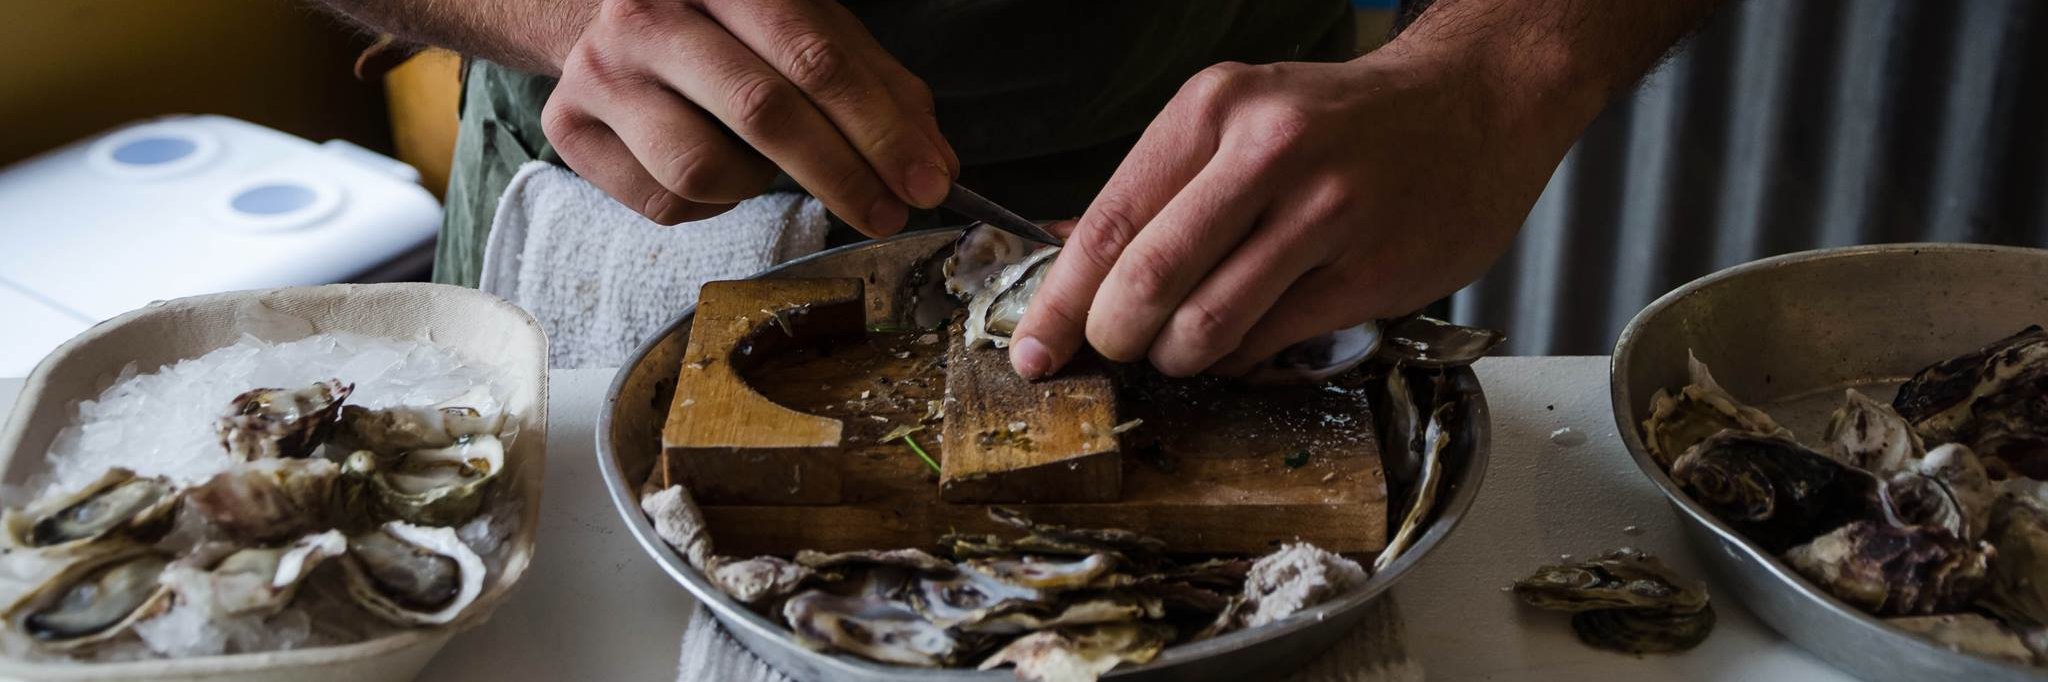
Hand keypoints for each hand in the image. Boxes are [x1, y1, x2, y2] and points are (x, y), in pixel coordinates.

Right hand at [540, 0, 957, 231]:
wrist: (603, 11)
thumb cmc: (730, 26)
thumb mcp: (810, 29)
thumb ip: (878, 88)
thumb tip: (934, 165)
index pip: (815, 58)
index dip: (879, 129)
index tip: (926, 182)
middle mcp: (650, 11)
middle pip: (762, 112)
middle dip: (841, 175)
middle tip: (887, 213)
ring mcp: (602, 70)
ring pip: (704, 168)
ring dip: (759, 184)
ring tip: (766, 162)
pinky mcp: (570, 127)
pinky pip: (666, 202)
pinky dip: (711, 203)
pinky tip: (714, 165)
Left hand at [1008, 46, 1593, 378]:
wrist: (1474, 107)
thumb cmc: (1341, 125)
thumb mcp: (1238, 121)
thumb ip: (1156, 190)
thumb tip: (1065, 259)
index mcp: (1216, 109)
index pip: (1110, 223)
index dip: (1058, 302)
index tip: (1033, 351)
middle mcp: (1268, 153)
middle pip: (1147, 282)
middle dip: (1113, 339)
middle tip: (1115, 351)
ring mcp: (1325, 214)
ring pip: (1206, 328)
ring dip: (1178, 358)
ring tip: (1186, 344)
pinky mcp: (1371, 272)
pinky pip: (1268, 345)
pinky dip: (1238, 359)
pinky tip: (1248, 335)